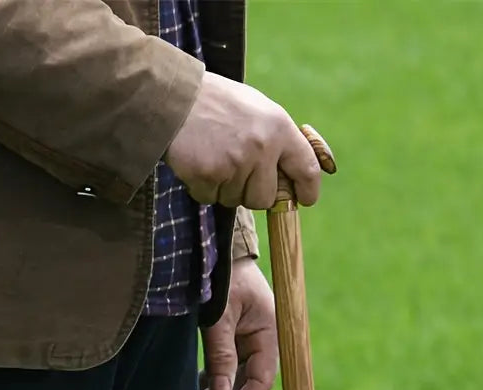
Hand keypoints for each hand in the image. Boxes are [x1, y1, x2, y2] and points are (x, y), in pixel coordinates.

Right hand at [165, 71, 320, 209]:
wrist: (173, 96)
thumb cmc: (217, 104)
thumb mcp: (257, 110)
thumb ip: (277, 140)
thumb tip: (292, 177)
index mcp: (278, 127)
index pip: (307, 169)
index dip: (308, 190)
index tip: (305, 200)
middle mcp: (261, 146)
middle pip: (265, 199)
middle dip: (251, 192)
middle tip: (235, 169)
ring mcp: (235, 163)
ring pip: (236, 201)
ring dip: (224, 188)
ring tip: (213, 156)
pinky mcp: (210, 175)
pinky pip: (211, 198)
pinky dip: (203, 187)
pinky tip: (198, 162)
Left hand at [199, 257, 277, 389]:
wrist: (217, 247)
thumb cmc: (222, 275)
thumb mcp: (220, 314)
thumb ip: (222, 353)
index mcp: (269, 335)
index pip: (261, 383)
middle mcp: (261, 343)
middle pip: (246, 387)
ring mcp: (246, 343)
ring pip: (233, 382)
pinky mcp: (231, 340)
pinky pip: (223, 370)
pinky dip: (210, 385)